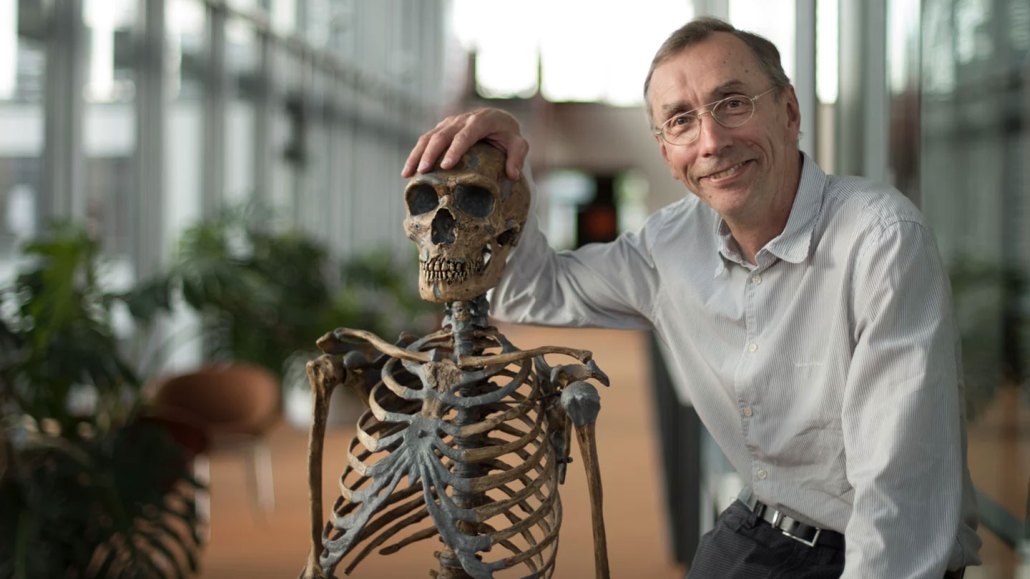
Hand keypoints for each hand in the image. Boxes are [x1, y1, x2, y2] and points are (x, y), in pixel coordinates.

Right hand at [402, 108, 528, 180]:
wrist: (497, 118)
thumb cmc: (508, 134)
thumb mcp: (518, 143)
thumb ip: (517, 156)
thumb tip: (512, 176)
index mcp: (480, 121)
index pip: (465, 135)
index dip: (455, 150)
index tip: (446, 166)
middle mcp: (462, 119)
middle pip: (442, 135)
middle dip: (430, 153)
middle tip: (423, 172)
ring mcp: (449, 123)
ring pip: (429, 137)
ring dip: (416, 154)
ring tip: (407, 174)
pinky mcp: (442, 128)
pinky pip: (426, 139)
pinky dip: (416, 154)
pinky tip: (409, 171)